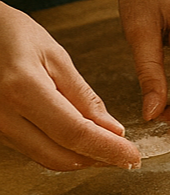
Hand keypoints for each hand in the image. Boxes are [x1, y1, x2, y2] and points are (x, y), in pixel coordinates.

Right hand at [0, 4, 139, 169]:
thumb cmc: (13, 35)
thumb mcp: (55, 56)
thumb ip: (83, 96)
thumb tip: (111, 129)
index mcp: (22, 89)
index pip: (74, 133)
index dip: (107, 149)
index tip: (132, 156)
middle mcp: (3, 115)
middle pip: (58, 155)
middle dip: (97, 159)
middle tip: (126, 156)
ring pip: (45, 158)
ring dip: (80, 158)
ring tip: (110, 149)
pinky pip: (33, 150)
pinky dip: (62, 151)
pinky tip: (82, 142)